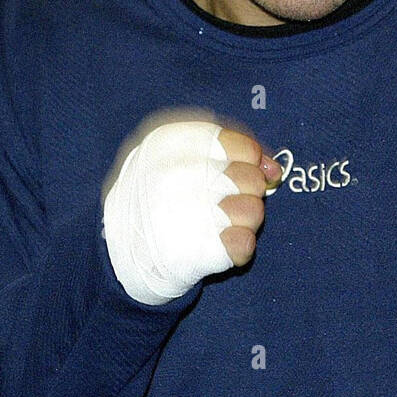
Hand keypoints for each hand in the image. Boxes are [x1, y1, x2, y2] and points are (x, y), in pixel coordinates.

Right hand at [103, 112, 282, 303]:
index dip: (249, 158)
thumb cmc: (160, 192)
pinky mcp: (190, 253)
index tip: (244, 165)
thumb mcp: (182, 155)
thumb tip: (275, 168)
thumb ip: (231, 151)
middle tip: (226, 197)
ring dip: (245, 219)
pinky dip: (239, 246)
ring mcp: (182, 214)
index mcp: (167, 143)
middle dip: (248, 189)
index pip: (238, 146)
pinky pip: (243, 245)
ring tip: (221, 221)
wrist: (122, 247)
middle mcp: (172, 175)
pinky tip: (222, 242)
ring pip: (253, 212)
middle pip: (249, 179)